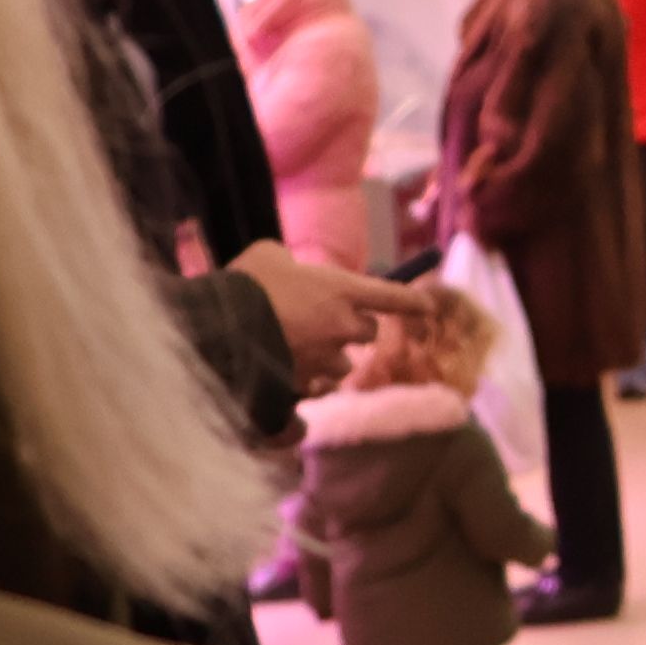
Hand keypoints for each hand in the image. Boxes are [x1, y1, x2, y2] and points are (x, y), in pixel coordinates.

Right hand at [230, 239, 436, 380]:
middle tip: (324, 322)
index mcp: (340, 290)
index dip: (411, 301)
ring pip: (341, 365)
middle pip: (367, 334)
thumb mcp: (267, 255)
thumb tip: (289, 269)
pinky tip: (285, 378)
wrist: (216, 328)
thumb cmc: (244, 283)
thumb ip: (289, 261)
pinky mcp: (304, 386)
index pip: (390, 295)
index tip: (429, 306)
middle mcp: (342, 327)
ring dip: (328, 358)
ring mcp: (324, 360)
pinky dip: (305, 386)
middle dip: (352, 330)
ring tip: (297, 349)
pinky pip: (315, 389)